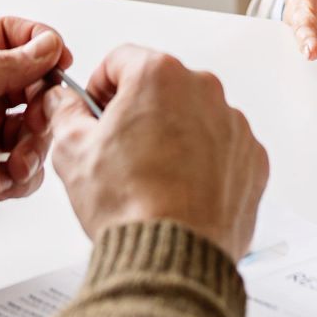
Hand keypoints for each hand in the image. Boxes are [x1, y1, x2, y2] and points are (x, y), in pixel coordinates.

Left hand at [0, 16, 69, 263]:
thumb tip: (43, 45)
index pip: (9, 37)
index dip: (39, 43)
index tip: (60, 60)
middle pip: (31, 84)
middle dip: (42, 102)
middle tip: (37, 119)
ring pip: (35, 130)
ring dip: (34, 145)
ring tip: (15, 162)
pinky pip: (29, 170)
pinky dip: (24, 177)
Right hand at [44, 45, 268, 261]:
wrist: (172, 257)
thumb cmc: (130, 205)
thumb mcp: (73, 151)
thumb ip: (65, 113)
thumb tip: (64, 102)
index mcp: (159, 76)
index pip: (121, 59)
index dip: (100, 85)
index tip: (96, 109)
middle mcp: (203, 91)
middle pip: (162, 87)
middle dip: (139, 111)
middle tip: (120, 149)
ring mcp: (233, 125)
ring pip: (194, 116)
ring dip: (174, 135)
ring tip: (151, 176)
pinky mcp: (252, 158)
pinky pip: (222, 147)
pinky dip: (204, 161)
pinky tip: (180, 189)